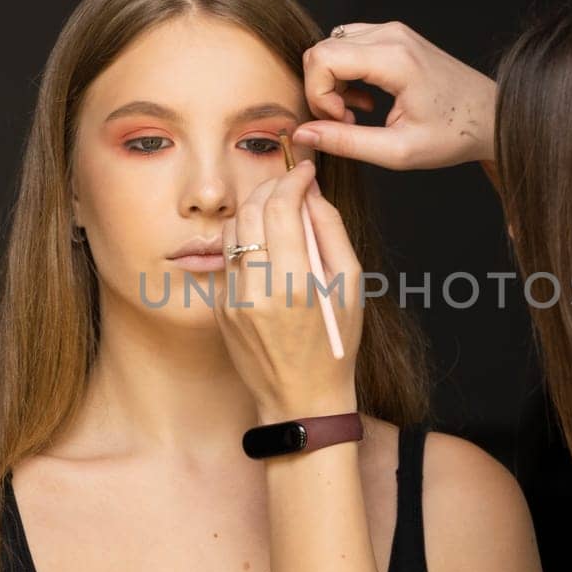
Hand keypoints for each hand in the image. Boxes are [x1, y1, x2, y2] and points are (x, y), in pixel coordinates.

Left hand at [213, 159, 364, 422]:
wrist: (301, 399)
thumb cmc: (335, 345)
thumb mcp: (350, 286)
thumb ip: (331, 232)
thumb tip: (313, 193)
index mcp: (296, 284)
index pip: (282, 207)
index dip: (293, 180)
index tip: (306, 172)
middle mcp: (258, 289)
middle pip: (251, 210)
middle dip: (272, 187)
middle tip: (291, 185)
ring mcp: (234, 299)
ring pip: (234, 230)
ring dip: (254, 210)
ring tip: (279, 212)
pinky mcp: (221, 308)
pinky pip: (228, 258)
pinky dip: (247, 241)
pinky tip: (268, 247)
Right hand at [294, 21, 496, 170]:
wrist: (490, 116)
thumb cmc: (453, 134)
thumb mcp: (398, 151)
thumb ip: (346, 142)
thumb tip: (303, 134)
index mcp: (394, 58)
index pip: (322, 58)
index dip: (318, 94)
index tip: (340, 122)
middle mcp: (391, 35)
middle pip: (321, 50)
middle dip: (321, 90)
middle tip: (345, 122)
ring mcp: (392, 31)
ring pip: (331, 47)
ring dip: (332, 84)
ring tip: (356, 114)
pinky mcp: (393, 36)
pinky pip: (348, 47)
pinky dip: (345, 75)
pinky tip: (364, 101)